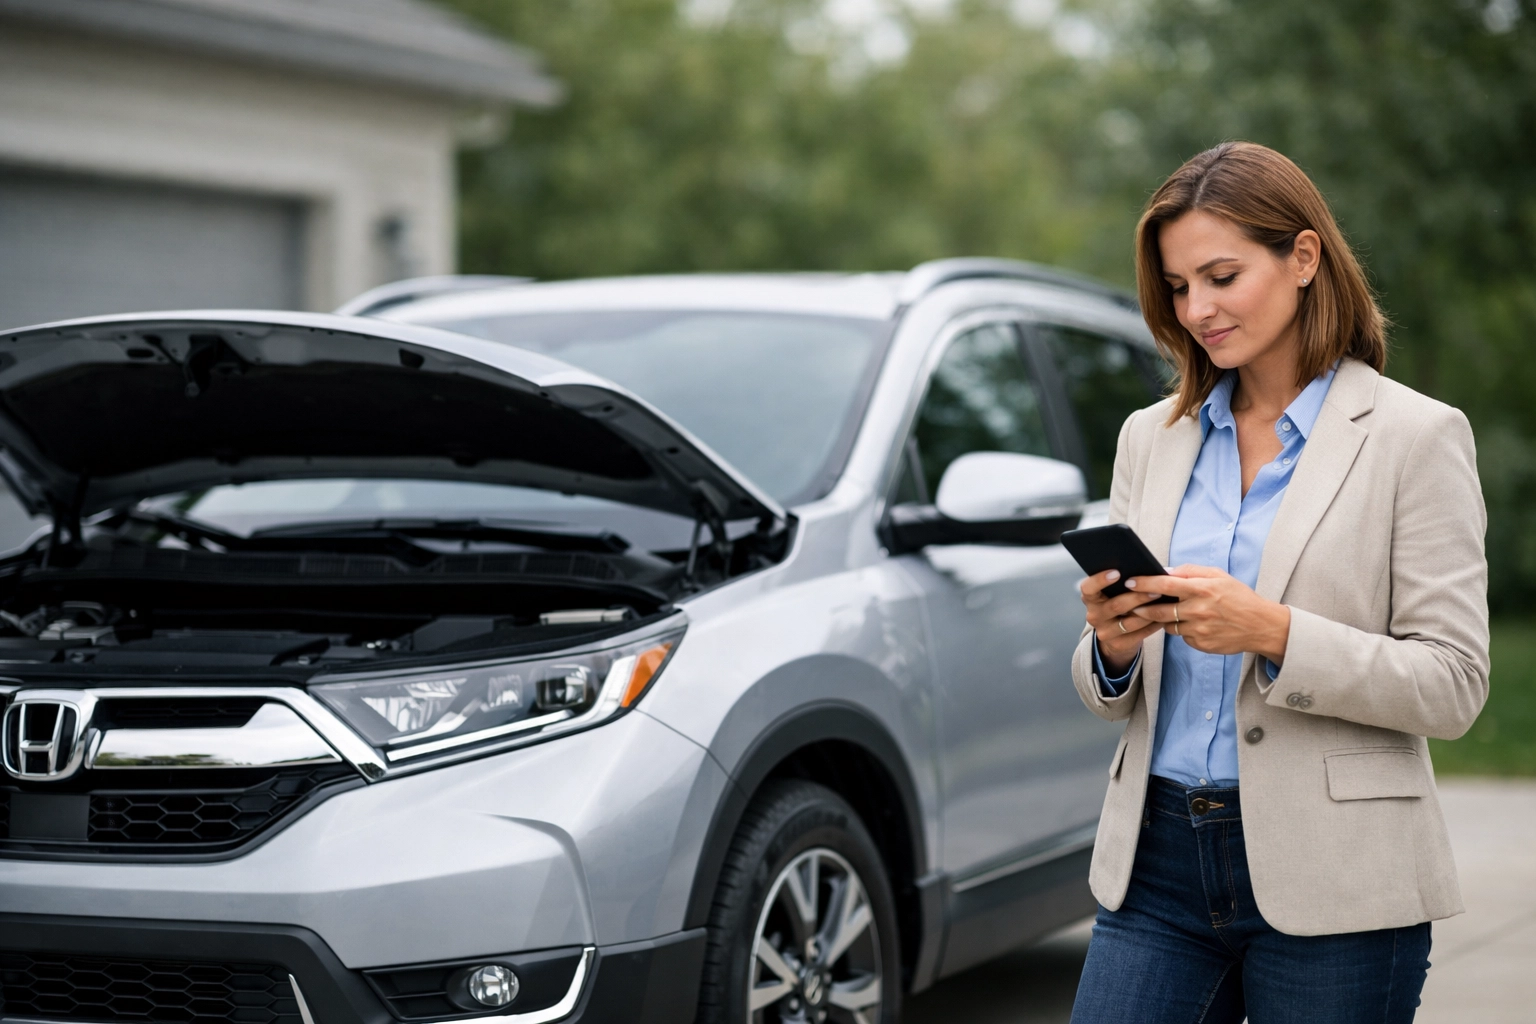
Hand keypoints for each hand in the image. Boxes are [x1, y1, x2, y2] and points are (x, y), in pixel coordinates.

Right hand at [1079, 569, 1163, 675]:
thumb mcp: (1112, 595)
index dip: (1100, 580)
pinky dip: (1152, 625)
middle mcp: (1093, 615)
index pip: (1088, 588)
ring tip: (1164, 603)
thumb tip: (1144, 571)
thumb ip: (1121, 584)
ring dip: (1149, 612)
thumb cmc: (1118, 605)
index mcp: (1090, 599)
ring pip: (1130, 622)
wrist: (1115, 636)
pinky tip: (1163, 617)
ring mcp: (1104, 632)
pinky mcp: (1118, 644)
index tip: (1117, 572)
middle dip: (1138, 597)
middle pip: (1115, 605)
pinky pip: (1139, 634)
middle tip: (1156, 590)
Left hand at [1124, 565, 1290, 661]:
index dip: (1144, 583)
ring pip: (1168, 624)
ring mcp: (1199, 630)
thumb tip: (1166, 571)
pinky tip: (1188, 623)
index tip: (1129, 581)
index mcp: (1203, 589)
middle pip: (1159, 609)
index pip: (1166, 585)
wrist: (1261, 626)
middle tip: (1130, 602)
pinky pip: (1181, 636)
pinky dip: (1180, 629)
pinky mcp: (1200, 644)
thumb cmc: (1239, 597)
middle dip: (1141, 606)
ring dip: (1160, 618)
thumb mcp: (1219, 576)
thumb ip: (1191, 571)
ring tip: (1157, 611)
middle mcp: (1199, 610)